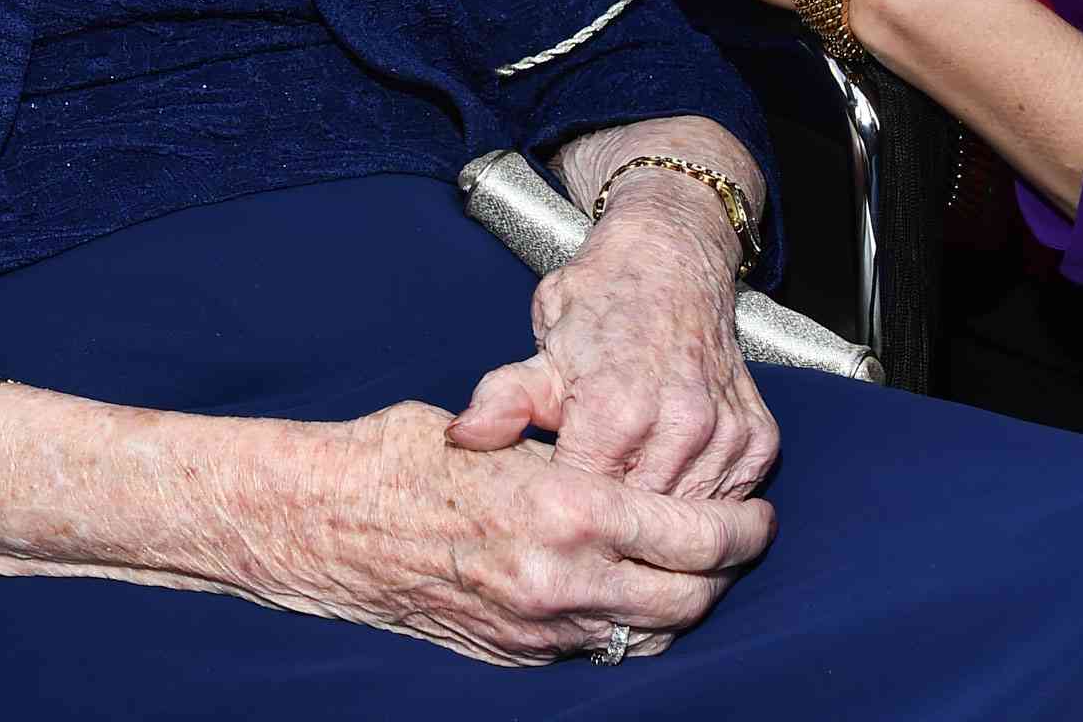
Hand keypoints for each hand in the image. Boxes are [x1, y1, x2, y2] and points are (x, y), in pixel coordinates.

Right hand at [306, 399, 771, 663]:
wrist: (324, 523)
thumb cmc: (402, 456)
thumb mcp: (495, 430)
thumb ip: (565, 453)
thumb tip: (620, 460)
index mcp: (566, 508)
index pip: (692, 535)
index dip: (740, 530)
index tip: (758, 514)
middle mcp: (561, 578)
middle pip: (688, 599)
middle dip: (726, 573)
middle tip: (741, 542)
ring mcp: (538, 626)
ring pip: (650, 633)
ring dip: (683, 605)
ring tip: (696, 571)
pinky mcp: (515, 653)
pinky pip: (598, 649)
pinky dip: (629, 625)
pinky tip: (632, 594)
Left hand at [447, 174, 777, 505]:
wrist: (670, 256)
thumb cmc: (600, 301)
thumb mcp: (542, 342)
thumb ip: (502, 399)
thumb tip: (461, 438)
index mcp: (616, 407)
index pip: (584, 507)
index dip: (562, 512)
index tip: (549, 505)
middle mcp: (679, 425)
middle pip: (637, 524)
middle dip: (609, 522)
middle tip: (589, 503)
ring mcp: (725, 434)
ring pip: (685, 522)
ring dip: (656, 518)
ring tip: (629, 489)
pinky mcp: (758, 439)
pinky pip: (728, 502)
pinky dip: (699, 499)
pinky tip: (671, 475)